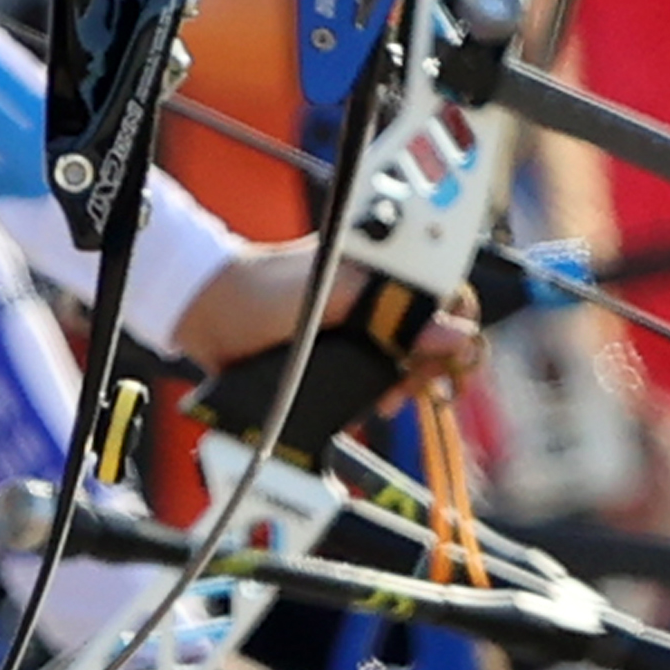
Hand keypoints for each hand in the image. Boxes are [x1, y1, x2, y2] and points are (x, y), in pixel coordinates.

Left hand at [166, 239, 487, 399]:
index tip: (443, 359)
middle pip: (436, 330)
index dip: (456, 326)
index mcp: (385, 264)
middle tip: (413, 387)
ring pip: (413, 357)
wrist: (212, 316)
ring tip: (390, 400)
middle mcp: (382, 291)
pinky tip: (375, 405)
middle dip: (433, 362)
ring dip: (411, 382)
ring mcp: (366, 323)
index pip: (448, 291)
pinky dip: (387, 390)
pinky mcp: (348, 352)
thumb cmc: (267, 290)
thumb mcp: (335, 296)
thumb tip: (454, 335)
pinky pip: (384, 374)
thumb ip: (392, 311)